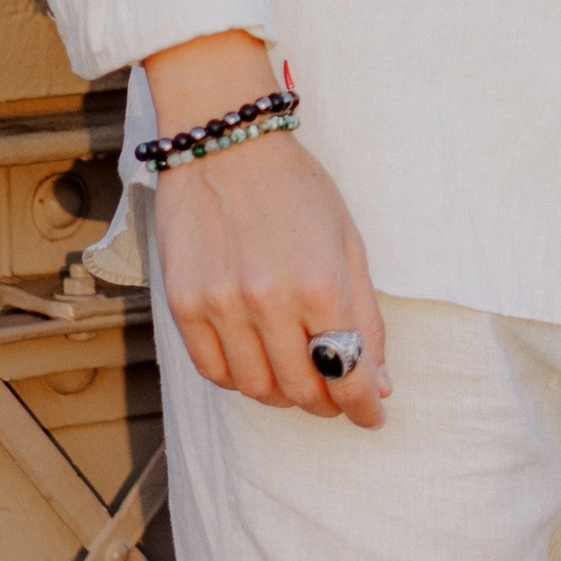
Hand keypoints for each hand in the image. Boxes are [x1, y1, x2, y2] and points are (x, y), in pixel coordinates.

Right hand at [152, 125, 392, 427]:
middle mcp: (270, 300)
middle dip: (327, 403)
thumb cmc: (296, 189)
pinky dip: (240, 379)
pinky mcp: (184, 305)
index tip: (371, 417)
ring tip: (295, 377)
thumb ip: (364, 316)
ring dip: (283, 394)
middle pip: (303, 390)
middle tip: (334, 395)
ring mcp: (222, 305)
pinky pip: (214, 372)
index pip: (348, 374)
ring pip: (257, 388)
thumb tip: (376, 384)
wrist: (225, 143)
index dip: (363, 407)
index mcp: (322, 282)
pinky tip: (256, 362)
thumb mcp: (348, 242)